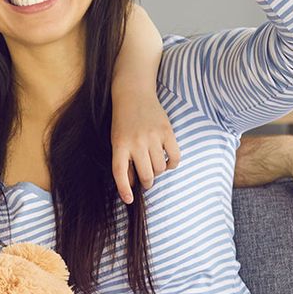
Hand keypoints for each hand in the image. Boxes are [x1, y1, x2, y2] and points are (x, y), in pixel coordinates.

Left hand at [110, 87, 180, 204]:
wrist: (134, 93)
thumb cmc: (123, 121)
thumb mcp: (117, 140)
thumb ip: (124, 161)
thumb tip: (132, 184)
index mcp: (120, 145)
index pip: (120, 173)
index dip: (124, 189)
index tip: (129, 200)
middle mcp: (136, 142)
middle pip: (146, 175)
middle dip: (147, 182)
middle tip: (146, 180)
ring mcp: (153, 137)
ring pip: (160, 168)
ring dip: (158, 172)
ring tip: (155, 167)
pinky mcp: (167, 132)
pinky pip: (175, 157)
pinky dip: (173, 164)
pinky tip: (168, 163)